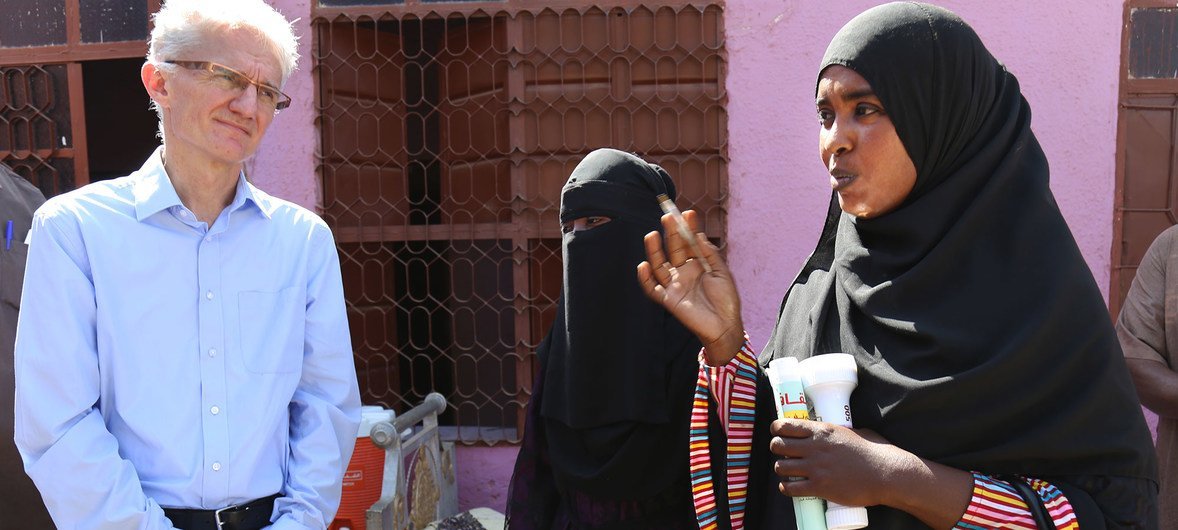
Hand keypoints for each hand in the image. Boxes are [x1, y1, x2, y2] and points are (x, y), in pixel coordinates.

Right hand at [637, 210, 744, 364]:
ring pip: (659, 265)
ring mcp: (675, 285)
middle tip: (669, 217)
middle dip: (671, 233)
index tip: (687, 213)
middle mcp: (684, 272)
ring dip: (654, 251)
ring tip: (652, 235)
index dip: (687, 228)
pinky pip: (653, 289)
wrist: (726, 326)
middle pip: (673, 249)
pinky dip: (646, 279)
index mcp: (697, 264)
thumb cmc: (727, 300)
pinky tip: (644, 265)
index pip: (689, 242)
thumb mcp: (721, 273)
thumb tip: (698, 235)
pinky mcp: (668, 299)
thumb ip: (709, 254)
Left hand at [769, 419, 905, 507]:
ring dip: (781, 469)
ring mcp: (816, 468)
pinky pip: (790, 488)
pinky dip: (786, 488)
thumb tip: (831, 432)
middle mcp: (814, 447)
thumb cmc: (874, 452)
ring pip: (780, 467)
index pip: (784, 426)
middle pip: (777, 445)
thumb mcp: (852, 432)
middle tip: (784, 453)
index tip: (778, 433)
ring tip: (788, 471)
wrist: (886, 474)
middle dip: (777, 449)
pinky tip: (790, 486)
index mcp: (821, 431)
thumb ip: (836, 432)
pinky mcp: (820, 487)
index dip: (776, 430)